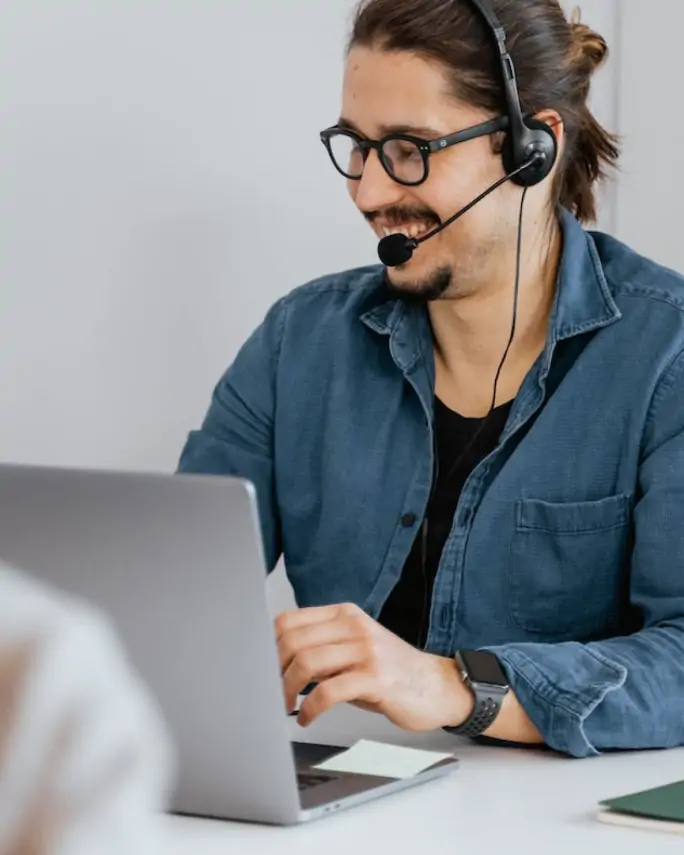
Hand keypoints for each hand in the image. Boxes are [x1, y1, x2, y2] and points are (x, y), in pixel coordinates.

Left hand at [275, 603, 473, 729]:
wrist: (436, 686)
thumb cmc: (391, 671)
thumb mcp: (354, 649)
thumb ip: (322, 648)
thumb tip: (277, 662)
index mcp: (345, 614)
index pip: (289, 620)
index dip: (268, 647)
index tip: (263, 669)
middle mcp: (354, 626)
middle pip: (293, 641)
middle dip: (274, 671)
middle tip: (270, 693)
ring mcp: (366, 650)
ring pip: (307, 662)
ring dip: (287, 690)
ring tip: (286, 706)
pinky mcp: (375, 678)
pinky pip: (328, 691)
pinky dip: (310, 708)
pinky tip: (307, 718)